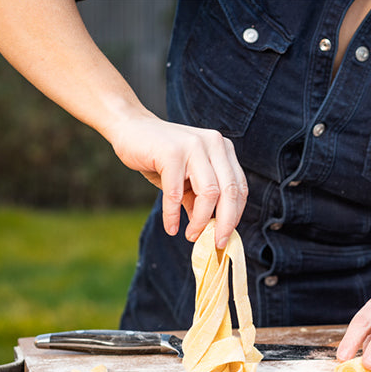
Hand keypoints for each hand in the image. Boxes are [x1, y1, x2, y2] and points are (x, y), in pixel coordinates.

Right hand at [105, 112, 246, 248]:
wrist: (131, 128)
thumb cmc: (161, 156)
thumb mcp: (187, 179)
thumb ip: (199, 200)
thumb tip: (210, 230)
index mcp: (222, 149)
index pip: (239, 187)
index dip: (236, 215)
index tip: (226, 235)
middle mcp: (213, 144)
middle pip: (230, 192)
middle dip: (225, 223)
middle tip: (216, 243)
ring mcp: (194, 146)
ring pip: (209, 193)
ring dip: (201, 221)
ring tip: (191, 235)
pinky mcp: (171, 153)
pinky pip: (176, 193)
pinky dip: (173, 215)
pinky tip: (171, 227)